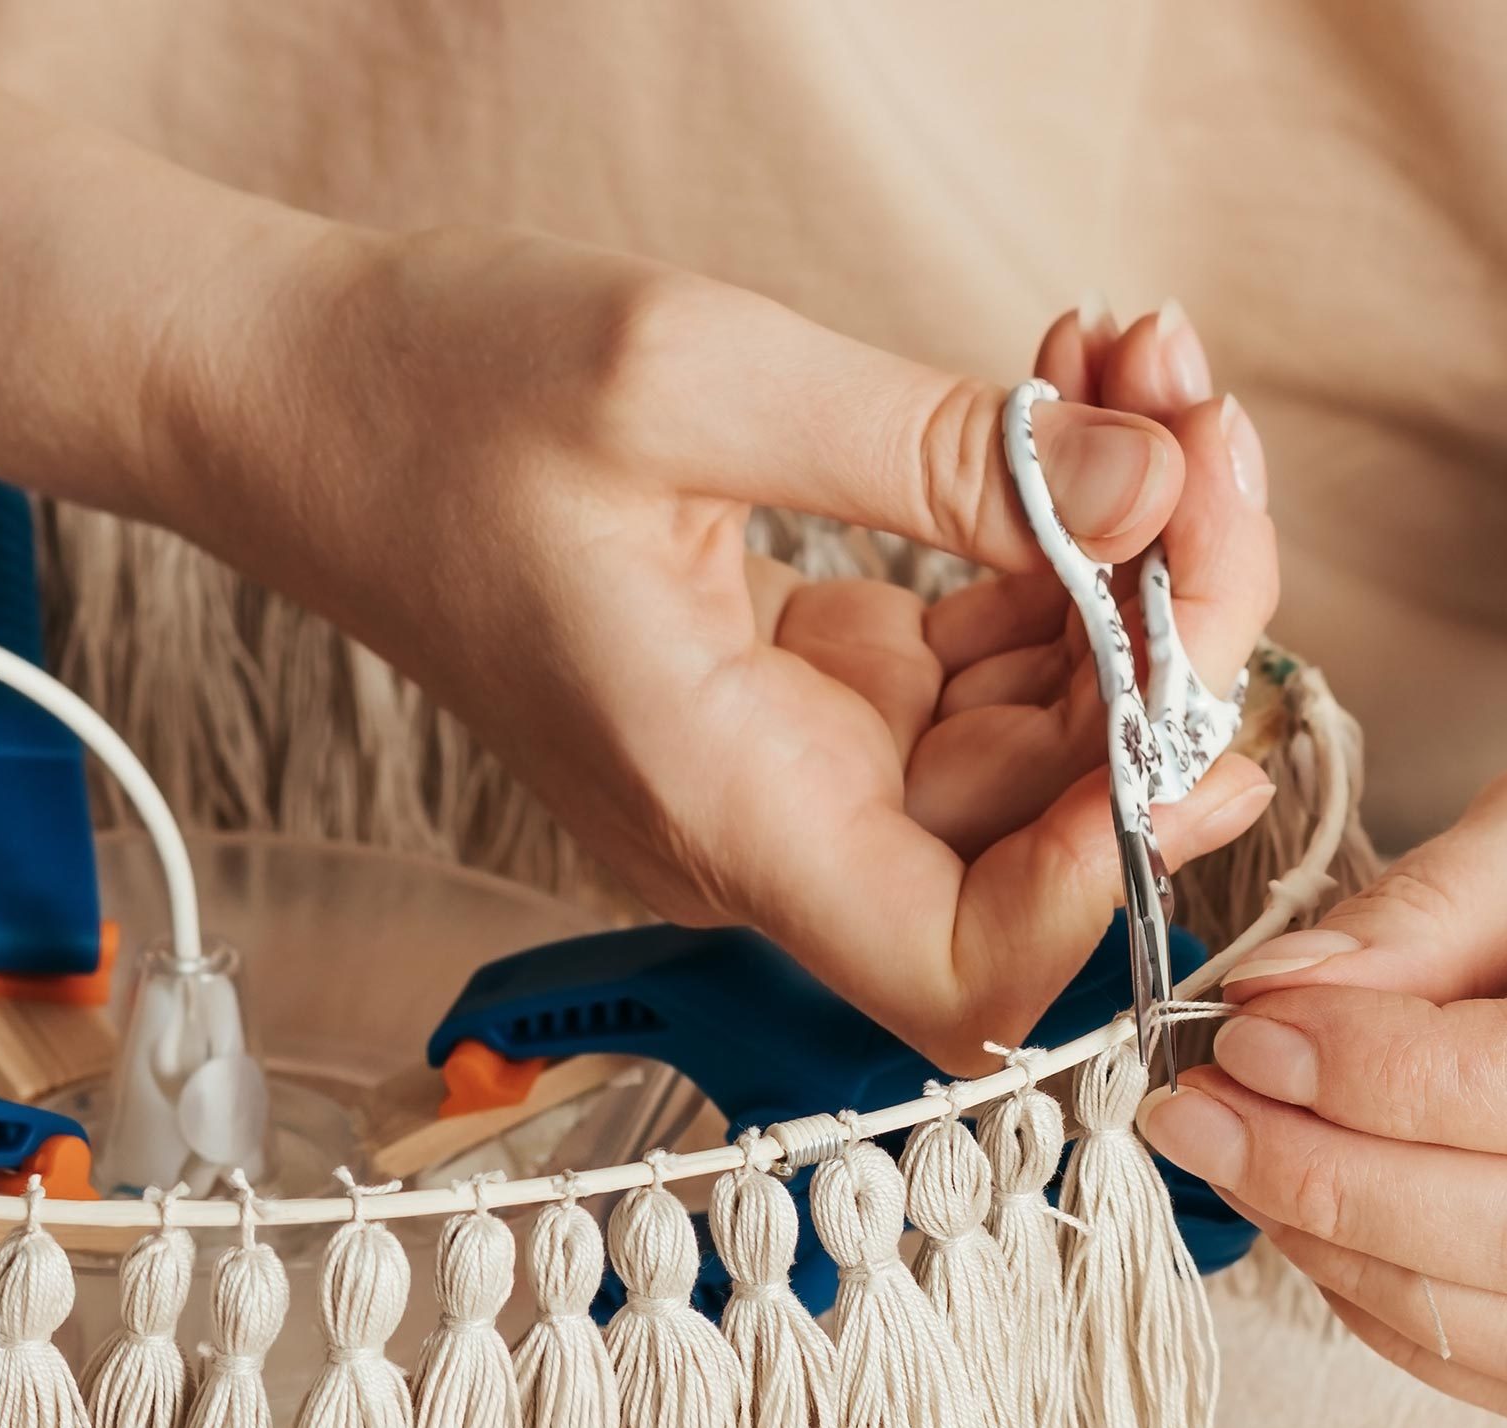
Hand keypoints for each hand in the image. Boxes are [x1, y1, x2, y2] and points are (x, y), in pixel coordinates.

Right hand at [161, 234, 1276, 1067]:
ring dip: (1129, 567)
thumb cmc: (440, 397)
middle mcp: (781, 823)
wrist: (304, 399)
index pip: (966, 970)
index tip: (1170, 684)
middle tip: (1202, 439)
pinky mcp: (822, 689)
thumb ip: (944, 455)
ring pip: (1044, 734)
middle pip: (1049, 829)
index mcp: (727, 806)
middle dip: (1169, 642)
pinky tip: (1073, 407)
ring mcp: (808, 763)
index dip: (1104, 869)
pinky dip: (1057, 548)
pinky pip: (992, 660)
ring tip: (1140, 377)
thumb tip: (1156, 494)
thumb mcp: (691, 379)